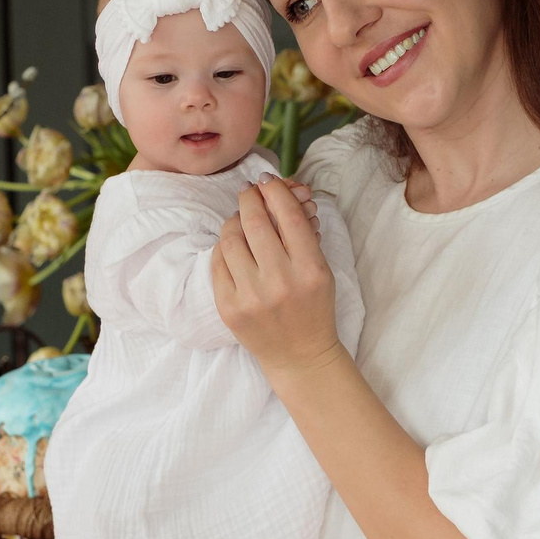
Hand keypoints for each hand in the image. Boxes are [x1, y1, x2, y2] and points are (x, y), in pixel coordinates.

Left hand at [213, 177, 340, 373]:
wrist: (301, 356)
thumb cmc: (313, 308)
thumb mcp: (321, 270)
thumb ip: (302, 233)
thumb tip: (278, 193)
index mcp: (311, 270)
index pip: (288, 215)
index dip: (275, 191)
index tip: (266, 181)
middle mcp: (280, 282)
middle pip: (255, 222)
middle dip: (250, 199)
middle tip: (249, 193)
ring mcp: (251, 297)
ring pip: (231, 238)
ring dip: (234, 221)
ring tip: (241, 221)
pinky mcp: (229, 308)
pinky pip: (218, 262)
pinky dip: (224, 248)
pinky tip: (233, 247)